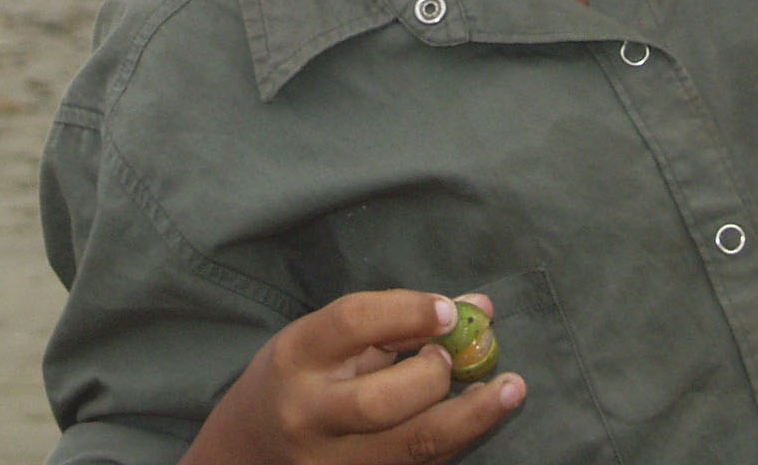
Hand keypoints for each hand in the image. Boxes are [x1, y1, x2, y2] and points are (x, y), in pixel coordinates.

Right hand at [183, 291, 521, 464]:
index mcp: (296, 358)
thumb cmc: (295, 381)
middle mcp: (309, 415)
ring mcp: (332, 463)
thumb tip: (478, 307)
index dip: (408, 310)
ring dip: (472, 417)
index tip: (450, 309)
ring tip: (510, 388)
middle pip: (384, 399)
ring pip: (412, 447)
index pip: (352, 323)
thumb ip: (395, 321)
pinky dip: (454, 442)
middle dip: (435, 376)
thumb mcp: (325, 339)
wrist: (246, 454)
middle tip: (457, 358)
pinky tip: (478, 418)